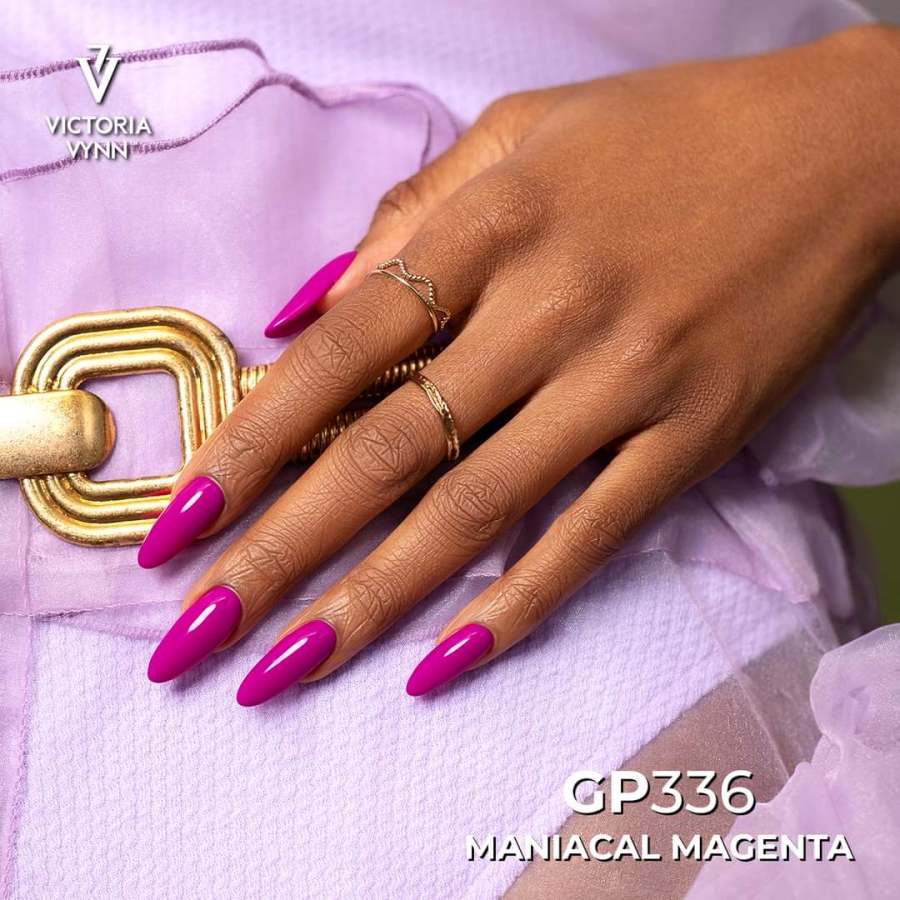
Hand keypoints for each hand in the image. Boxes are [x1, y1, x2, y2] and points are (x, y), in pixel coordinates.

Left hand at [142, 25, 899, 700]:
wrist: (841, 148)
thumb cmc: (666, 135)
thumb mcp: (521, 132)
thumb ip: (408, 219)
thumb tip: (300, 308)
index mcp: (494, 223)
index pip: (344, 349)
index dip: (253, 439)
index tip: (181, 517)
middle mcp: (551, 309)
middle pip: (389, 451)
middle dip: (279, 552)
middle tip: (195, 632)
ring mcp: (627, 381)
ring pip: (475, 510)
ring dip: (371, 601)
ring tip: (284, 669)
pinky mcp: (694, 435)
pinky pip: (592, 533)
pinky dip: (516, 603)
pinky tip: (442, 663)